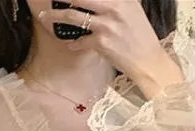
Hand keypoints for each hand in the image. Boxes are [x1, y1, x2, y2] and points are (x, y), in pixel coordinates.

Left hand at [40, 0, 184, 98]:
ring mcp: (107, 25)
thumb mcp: (132, 10)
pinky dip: (73, 43)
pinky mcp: (102, 43)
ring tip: (44, 16)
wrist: (149, 62)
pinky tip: (70, 43)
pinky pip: (80, 41)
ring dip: (55, 16)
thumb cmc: (141, 37)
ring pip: (73, 17)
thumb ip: (116, 1)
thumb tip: (97, 1)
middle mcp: (114, 7)